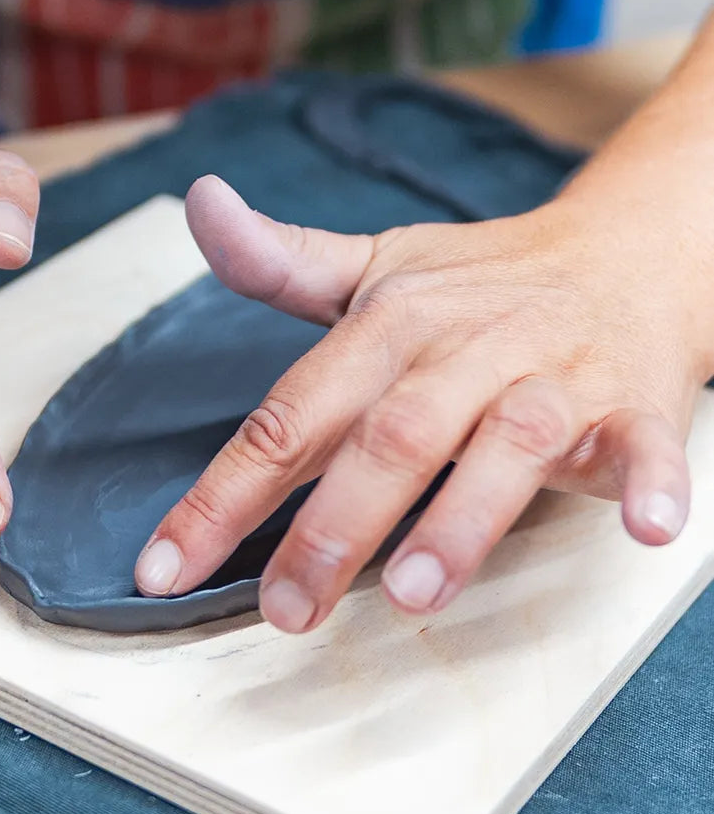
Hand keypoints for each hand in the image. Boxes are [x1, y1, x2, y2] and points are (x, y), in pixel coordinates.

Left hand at [135, 175, 711, 632]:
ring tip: (413, 592)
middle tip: (286, 608)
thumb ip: (280, 261)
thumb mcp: (374, 269)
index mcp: (388, 325)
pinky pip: (646, 444)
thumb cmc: (478, 283)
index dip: (222, 494)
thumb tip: (199, 206)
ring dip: (462, 519)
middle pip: (390, 437)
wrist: (624, 251)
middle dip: (333, 526)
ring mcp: (551, 376)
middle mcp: (464, 349)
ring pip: (506, 445)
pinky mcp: (632, 403)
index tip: (162, 567)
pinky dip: (651, 484)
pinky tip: (647, 527)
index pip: (289, 416)